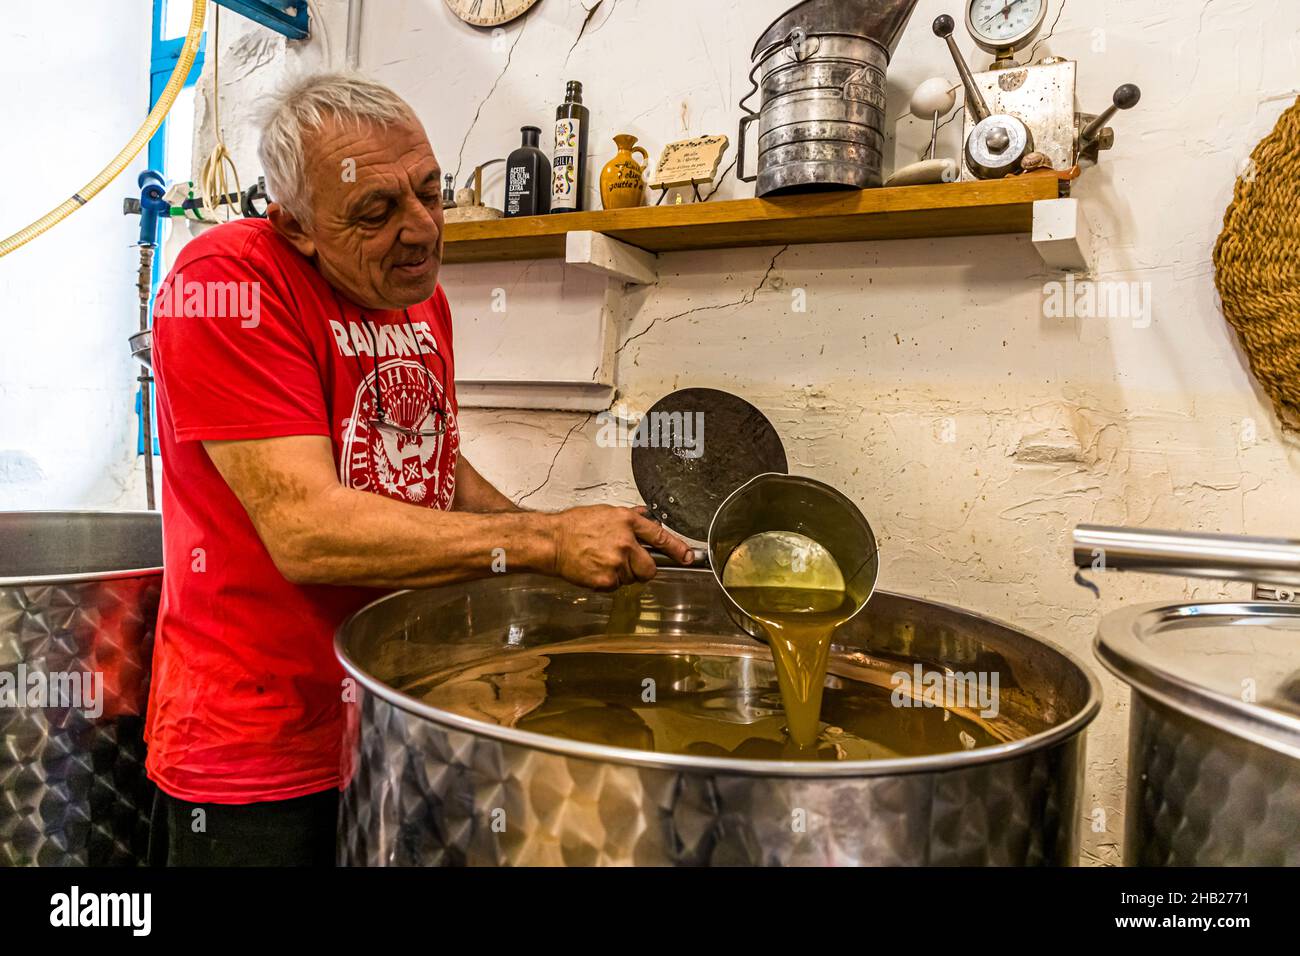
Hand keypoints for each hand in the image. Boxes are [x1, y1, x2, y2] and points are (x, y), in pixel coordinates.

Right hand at [549, 505, 694, 590]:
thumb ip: (628, 518)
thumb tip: (644, 517)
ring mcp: (617, 562)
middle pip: (650, 568)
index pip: (660, 536)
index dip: (677, 549)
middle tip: (626, 563)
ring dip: (621, 575)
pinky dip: (607, 583)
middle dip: (642, 569)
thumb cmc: (574, 526)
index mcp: (627, 522)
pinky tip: (595, 570)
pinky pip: (616, 587)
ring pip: (632, 578)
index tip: (688, 557)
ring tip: (602, 561)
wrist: (553, 541)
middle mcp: (626, 542)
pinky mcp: (606, 579)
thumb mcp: (606, 513)